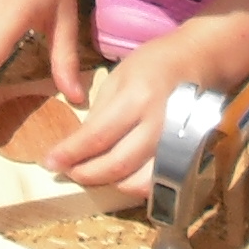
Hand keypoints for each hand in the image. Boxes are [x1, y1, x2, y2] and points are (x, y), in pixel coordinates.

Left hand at [41, 31, 205, 187]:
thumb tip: (79, 145)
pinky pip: (156, 183)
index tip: (49, 162)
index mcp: (138, 97)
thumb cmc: (155, 63)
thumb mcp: (119, 76)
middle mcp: (158, 124)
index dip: (70, 153)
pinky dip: (134, 187)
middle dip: (85, 173)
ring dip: (108, 183)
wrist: (199, 62)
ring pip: (137, 182)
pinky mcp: (186, 154)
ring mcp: (175, 143)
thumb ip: (99, 113)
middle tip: (67, 171)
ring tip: (91, 172)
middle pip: (116, 165)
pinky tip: (119, 177)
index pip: (97, 136)